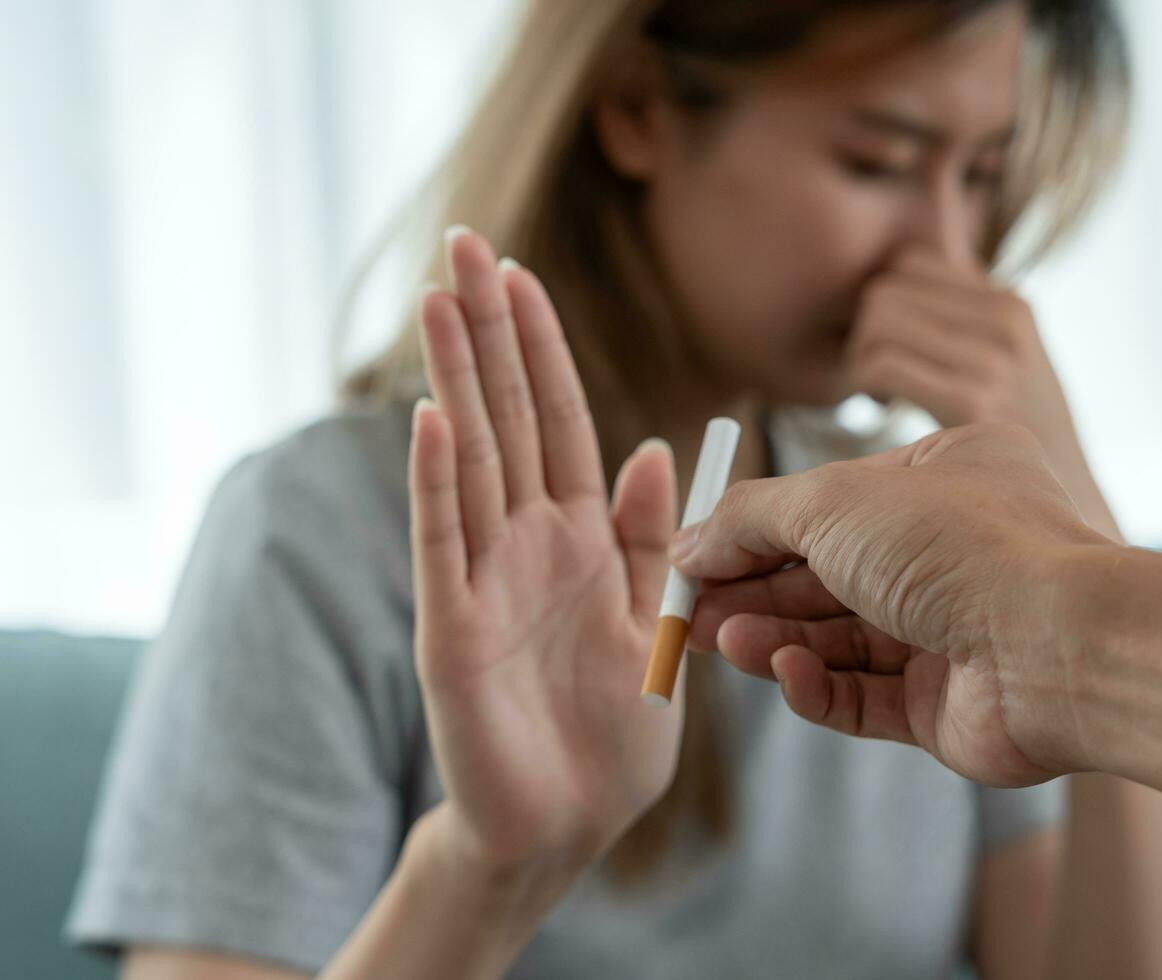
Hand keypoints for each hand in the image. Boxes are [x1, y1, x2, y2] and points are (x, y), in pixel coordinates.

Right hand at [409, 230, 679, 874]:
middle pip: (508, 419)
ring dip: (457, 381)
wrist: (565, 827)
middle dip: (489, 333)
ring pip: (469, 461)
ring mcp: (483, 580)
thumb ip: (646, 542)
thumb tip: (649, 447)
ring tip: (439, 300)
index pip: (560, 422)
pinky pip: (444, 546)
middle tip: (464, 244)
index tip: (522, 275)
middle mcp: (526, 544)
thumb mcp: (652, 628)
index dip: (543, 349)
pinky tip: (431, 418)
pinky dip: (437, 484)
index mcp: (581, 538)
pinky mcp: (452, 631)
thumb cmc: (608, 736)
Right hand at [673, 424, 1114, 786]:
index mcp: (940, 477)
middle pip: (823, 575)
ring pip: (838, 637)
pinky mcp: (945, 702)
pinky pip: (864, 695)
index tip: (687, 557)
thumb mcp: (833, 501)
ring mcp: (949, 629)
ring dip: (775, 637)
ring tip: (722, 643)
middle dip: (751, 592)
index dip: (751, 529)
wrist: (1064, 646)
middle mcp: (948, 550)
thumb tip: (688, 542)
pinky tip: (785, 673)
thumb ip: (751, 518)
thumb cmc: (962, 546)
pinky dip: (818, 685)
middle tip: (686, 614)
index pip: (824, 503)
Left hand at [848, 248, 1116, 536]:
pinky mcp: (975, 403)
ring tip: (880, 397)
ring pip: (877, 318)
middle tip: (875, 381)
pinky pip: (882, 362)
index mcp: (1011, 304)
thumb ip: (966, 318)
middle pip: (885, 287)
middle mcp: (1007, 321)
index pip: (909, 260)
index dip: (884, 302)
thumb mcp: (1012, 368)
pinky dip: (864, 384)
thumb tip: (917, 256)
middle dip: (864, 333)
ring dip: (860, 359)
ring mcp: (995, 360)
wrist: (1070, 520)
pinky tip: (880, 412)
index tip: (890, 348)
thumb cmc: (1021, 450)